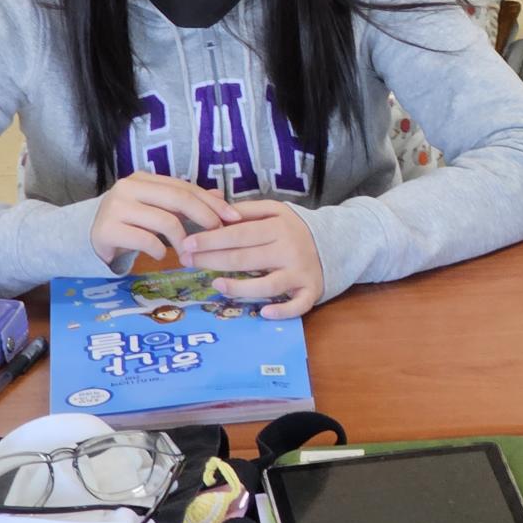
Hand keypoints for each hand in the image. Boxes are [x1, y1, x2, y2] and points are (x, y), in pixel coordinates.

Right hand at [91, 173, 240, 263]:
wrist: (89, 237)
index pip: (185, 187)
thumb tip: (220, 196)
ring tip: (189, 252)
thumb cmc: (130, 223)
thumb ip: (185, 201)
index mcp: (144, 179)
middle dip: (204, 217)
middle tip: (218, 234)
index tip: (233, 217)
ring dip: (183, 240)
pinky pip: (145, 240)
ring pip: (164, 220)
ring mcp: (115, 207)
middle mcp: (128, 187)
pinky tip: (161, 255)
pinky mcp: (106, 230)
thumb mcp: (158, 208)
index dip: (211, 202)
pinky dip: (159, 250)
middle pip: (178, 199)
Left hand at [178, 201, 323, 319]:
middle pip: (245, 258)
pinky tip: (264, 312)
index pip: (239, 233)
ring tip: (216, 284)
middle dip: (212, 260)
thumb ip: (247, 209)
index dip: (211, 239)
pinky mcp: (310, 291)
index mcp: (279, 227)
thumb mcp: (275, 210)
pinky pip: (297, 305)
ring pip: (267, 284)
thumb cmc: (295, 229)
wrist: (336, 242)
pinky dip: (282, 311)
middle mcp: (289, 249)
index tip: (186, 243)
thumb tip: (216, 211)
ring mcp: (300, 272)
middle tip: (186, 261)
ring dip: (239, 287)